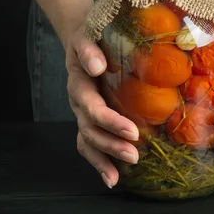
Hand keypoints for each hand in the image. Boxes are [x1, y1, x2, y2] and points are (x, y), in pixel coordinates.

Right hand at [66, 27, 139, 188]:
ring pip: (88, 140)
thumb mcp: (87, 35)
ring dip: (105, 157)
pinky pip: (90, 144)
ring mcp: (82, 112)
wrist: (83, 38)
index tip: (132, 132)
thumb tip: (99, 66)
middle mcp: (78, 101)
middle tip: (134, 155)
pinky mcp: (89, 118)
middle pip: (90, 129)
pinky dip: (99, 162)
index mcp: (79, 82)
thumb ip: (89, 49)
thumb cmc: (91, 35)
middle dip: (112, 144)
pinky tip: (112, 177)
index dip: (110, 122)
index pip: (92, 108)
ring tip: (123, 172)